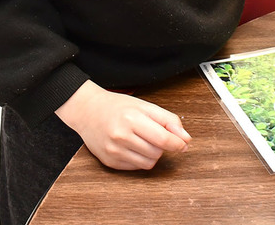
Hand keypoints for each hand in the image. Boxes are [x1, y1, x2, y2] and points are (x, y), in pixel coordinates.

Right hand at [56, 80, 190, 169]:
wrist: (88, 111)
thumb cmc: (118, 106)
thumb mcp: (145, 106)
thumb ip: (168, 120)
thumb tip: (186, 139)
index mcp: (132, 119)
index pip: (163, 139)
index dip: (177, 144)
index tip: (183, 144)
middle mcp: (121, 136)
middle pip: (157, 152)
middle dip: (162, 146)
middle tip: (154, 134)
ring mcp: (114, 151)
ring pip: (148, 163)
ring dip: (152, 154)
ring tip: (143, 140)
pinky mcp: (109, 162)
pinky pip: (135, 168)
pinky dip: (140, 159)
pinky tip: (132, 146)